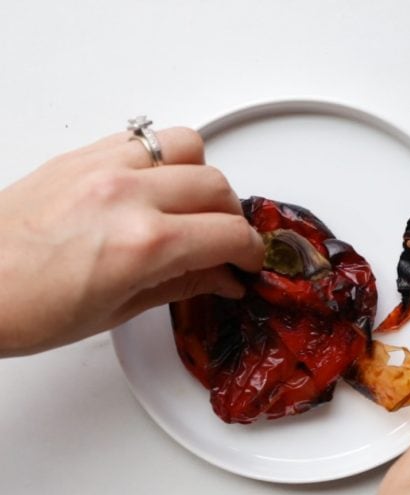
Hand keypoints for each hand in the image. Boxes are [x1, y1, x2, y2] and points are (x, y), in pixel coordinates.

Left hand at [0, 128, 263, 354]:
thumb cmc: (28, 307)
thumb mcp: (121, 309)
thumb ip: (185, 284)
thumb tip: (222, 277)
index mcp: (143, 244)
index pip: (229, 233)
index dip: (250, 251)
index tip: (248, 261)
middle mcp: (127, 195)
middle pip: (218, 187)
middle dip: (233, 218)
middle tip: (225, 242)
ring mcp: (104, 167)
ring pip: (189, 147)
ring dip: (204, 178)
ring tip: (194, 207)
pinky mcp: (84, 155)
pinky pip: (147, 137)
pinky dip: (166, 159)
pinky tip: (159, 186)